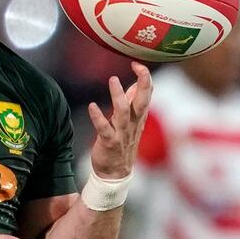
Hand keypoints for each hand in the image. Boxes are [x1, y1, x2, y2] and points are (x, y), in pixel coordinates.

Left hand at [88, 61, 152, 178]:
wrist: (115, 174)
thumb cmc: (122, 144)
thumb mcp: (130, 122)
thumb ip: (132, 103)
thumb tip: (134, 85)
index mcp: (139, 118)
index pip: (147, 95)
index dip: (145, 79)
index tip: (139, 64)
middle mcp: (133, 124)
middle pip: (142, 102)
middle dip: (143, 84)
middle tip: (140, 68)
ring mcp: (122, 133)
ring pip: (124, 112)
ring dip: (118, 96)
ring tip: (113, 80)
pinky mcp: (110, 142)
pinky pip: (105, 129)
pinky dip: (98, 117)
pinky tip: (92, 106)